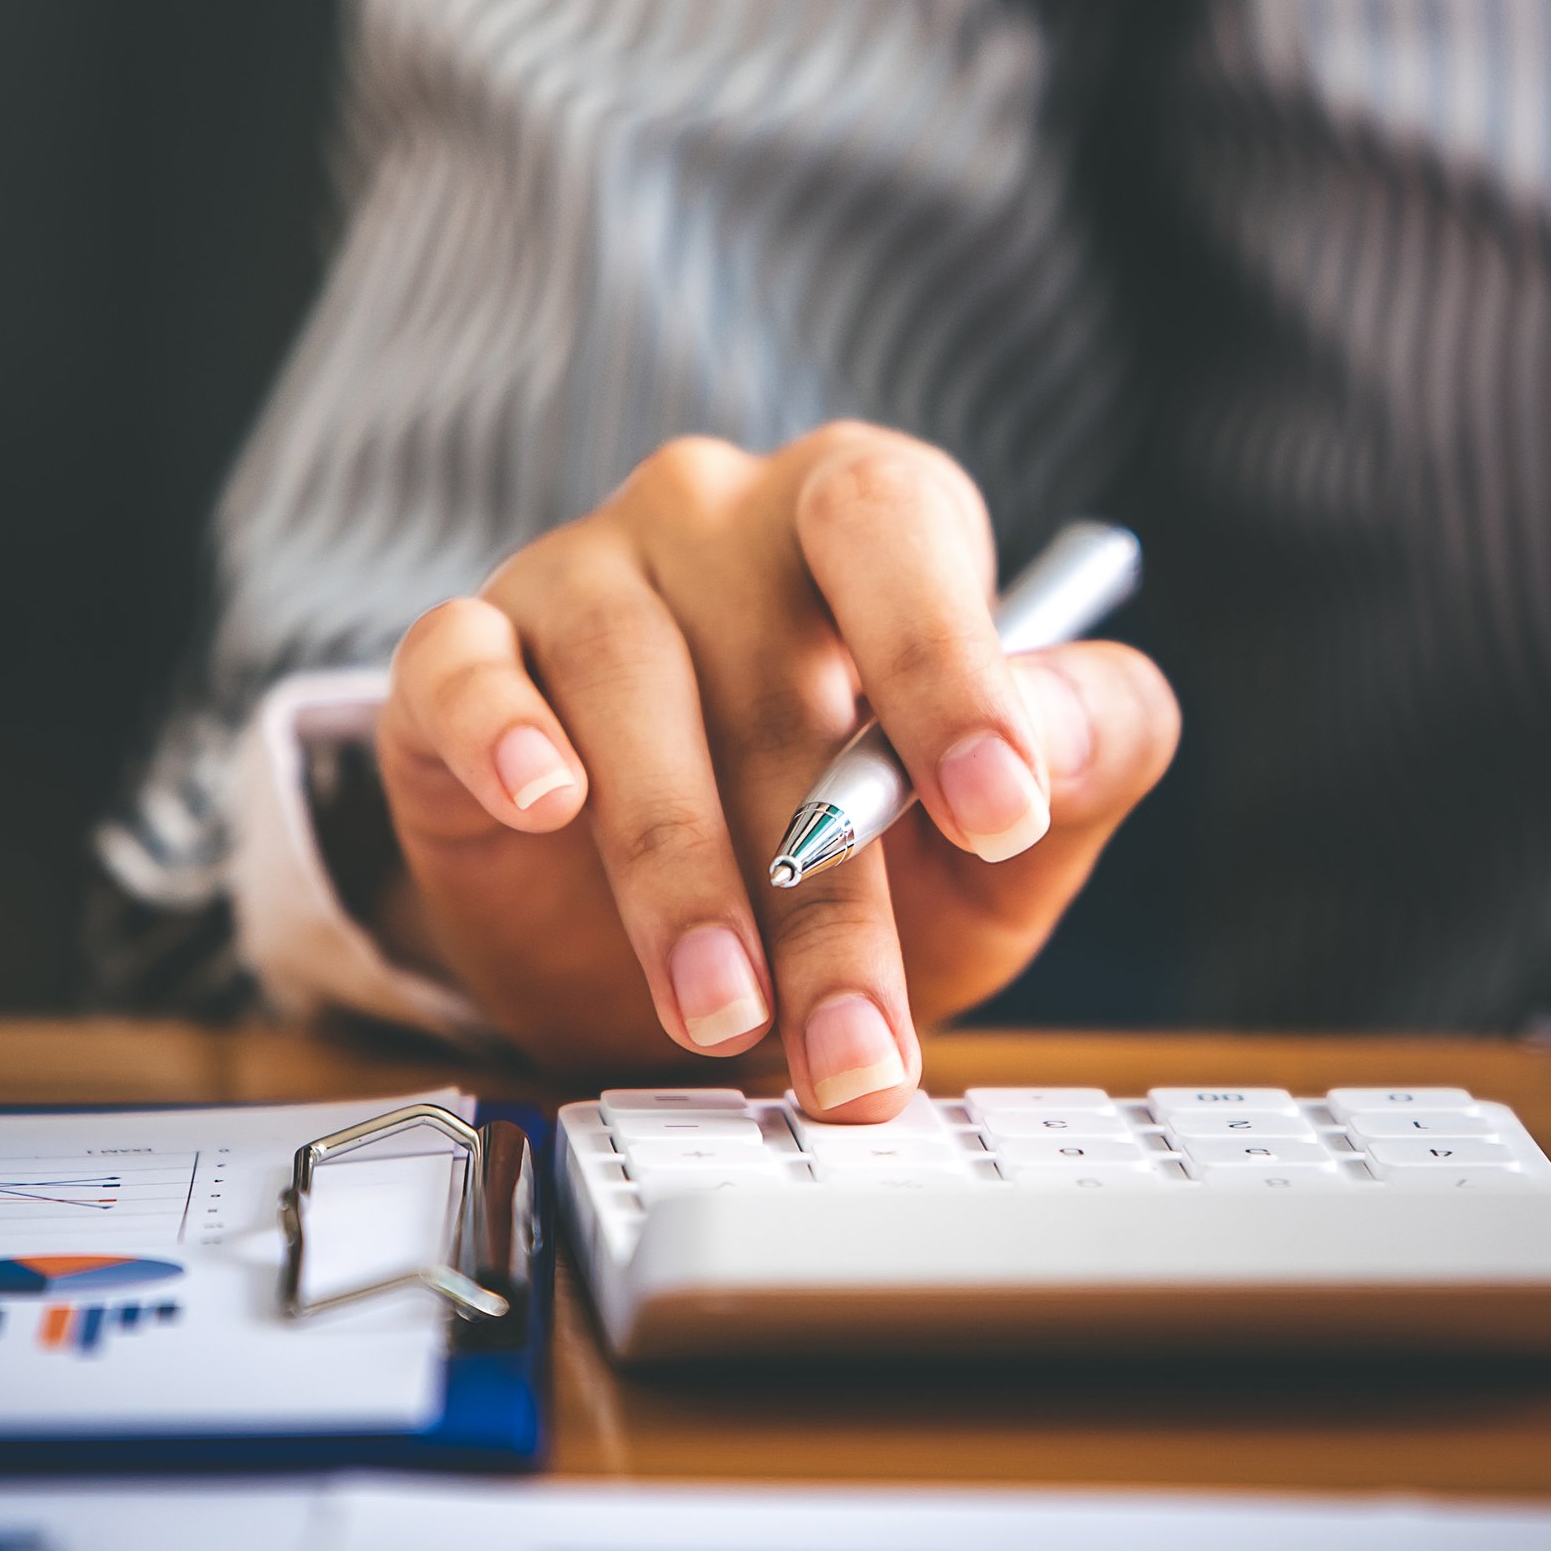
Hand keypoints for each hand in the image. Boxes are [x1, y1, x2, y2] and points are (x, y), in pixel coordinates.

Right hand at [373, 427, 1179, 1109]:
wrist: (672, 961)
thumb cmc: (868, 865)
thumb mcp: (1011, 842)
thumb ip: (1089, 758)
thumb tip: (1062, 736)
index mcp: (866, 519)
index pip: (898, 527)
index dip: (948, 665)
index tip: (1001, 817)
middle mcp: (721, 518)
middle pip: (770, 652)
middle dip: (823, 869)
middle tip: (854, 1032)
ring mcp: (583, 572)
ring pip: (626, 683)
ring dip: (681, 869)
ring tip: (724, 1015)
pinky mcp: (461, 654)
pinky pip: (463, 664)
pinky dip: (500, 730)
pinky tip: (547, 805)